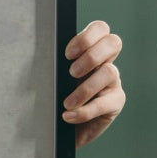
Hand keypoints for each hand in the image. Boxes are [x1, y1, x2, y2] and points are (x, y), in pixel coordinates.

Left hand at [63, 20, 124, 147]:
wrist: (60, 129)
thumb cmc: (52, 99)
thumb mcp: (52, 78)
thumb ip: (54, 65)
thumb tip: (40, 54)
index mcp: (89, 50)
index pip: (100, 28)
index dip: (87, 37)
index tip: (67, 54)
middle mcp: (105, 62)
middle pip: (113, 42)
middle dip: (91, 56)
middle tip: (72, 73)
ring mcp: (113, 82)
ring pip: (110, 72)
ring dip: (85, 88)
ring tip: (67, 103)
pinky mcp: (115, 102)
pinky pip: (106, 103)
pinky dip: (85, 111)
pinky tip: (68, 116)